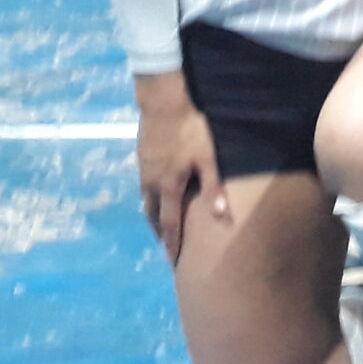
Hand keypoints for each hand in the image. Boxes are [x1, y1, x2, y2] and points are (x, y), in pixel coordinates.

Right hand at [135, 73, 226, 262]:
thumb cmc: (190, 129)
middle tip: (166, 247)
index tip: (172, 262)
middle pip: (153, 215)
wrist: (163, 101)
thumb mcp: (207, 157)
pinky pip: (144, 185)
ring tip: (160, 225)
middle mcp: (151, 181)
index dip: (171, 244)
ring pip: (145, 200)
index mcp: (168, 185)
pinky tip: (156, 193)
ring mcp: (143, 168)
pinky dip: (150, 197)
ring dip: (153, 215)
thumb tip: (221, 215)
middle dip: (160, 232)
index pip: (170, 223)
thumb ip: (213, 186)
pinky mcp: (142, 155)